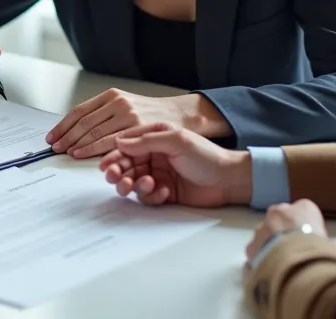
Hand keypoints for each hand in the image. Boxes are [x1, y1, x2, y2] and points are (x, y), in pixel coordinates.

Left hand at [48, 90, 227, 158]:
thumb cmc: (150, 114)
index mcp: (112, 96)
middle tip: (54, 147)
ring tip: (64, 152)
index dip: (63, 124)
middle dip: (66, 136)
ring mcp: (128, 116)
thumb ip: (104, 113)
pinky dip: (92, 149)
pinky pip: (109, 142)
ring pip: (94, 132)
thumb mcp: (126, 105)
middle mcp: (118, 103)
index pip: (80, 110)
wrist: (180, 116)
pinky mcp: (137, 129)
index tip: (53, 135)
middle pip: (83, 121)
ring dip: (76, 143)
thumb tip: (75, 128)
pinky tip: (81, 154)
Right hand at [98, 122, 251, 207]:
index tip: (106, 165)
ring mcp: (158, 175)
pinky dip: (152, 195)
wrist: (229, 180)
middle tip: (117, 179)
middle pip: (125, 166)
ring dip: (132, 185)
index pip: (126, 146)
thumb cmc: (207, 156)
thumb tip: (120, 142)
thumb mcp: (176, 140)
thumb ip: (147, 140)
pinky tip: (164, 191)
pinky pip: (147, 197)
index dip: (114, 156)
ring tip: (141, 185)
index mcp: (155, 138)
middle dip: (119, 173)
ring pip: (133, 182)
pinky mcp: (163, 192)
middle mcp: (153, 156)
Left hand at [245, 199, 335, 266]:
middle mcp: (280, 211)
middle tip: (297, 248)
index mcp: (304, 208)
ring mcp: (262, 226)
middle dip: (288, 230)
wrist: (294, 266)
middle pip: (283, 218)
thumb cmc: (319, 253)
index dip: (310, 226)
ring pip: (266, 231)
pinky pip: (256, 249)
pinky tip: (271, 268)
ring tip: (283, 260)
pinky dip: (261, 256)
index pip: (306, 211)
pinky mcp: (250, 244)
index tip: (314, 239)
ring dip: (272, 242)